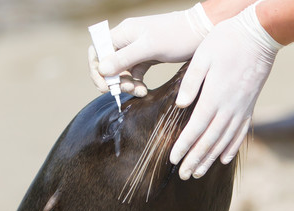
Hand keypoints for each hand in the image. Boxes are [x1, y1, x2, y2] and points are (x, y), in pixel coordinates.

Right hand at [88, 3, 212, 96]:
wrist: (200, 33)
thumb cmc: (176, 36)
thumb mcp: (149, 47)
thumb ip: (124, 58)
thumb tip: (101, 70)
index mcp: (122, 33)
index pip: (97, 51)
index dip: (96, 70)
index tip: (105, 86)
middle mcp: (126, 41)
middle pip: (108, 64)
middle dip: (114, 81)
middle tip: (125, 91)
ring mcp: (135, 50)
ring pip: (121, 72)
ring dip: (127, 85)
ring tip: (140, 92)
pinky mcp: (146, 58)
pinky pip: (134, 74)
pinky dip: (136, 84)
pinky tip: (144, 90)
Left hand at [170, 1, 282, 179]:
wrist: (257, 35)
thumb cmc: (225, 43)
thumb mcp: (202, 57)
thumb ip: (191, 82)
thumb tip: (180, 105)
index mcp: (214, 96)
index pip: (195, 128)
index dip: (184, 146)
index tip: (173, 159)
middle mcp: (228, 107)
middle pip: (209, 140)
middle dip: (195, 159)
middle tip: (183, 175)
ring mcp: (241, 108)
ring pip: (224, 140)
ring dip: (210, 158)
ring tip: (198, 173)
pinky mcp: (249, 106)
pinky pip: (240, 133)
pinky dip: (231, 148)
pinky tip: (224, 159)